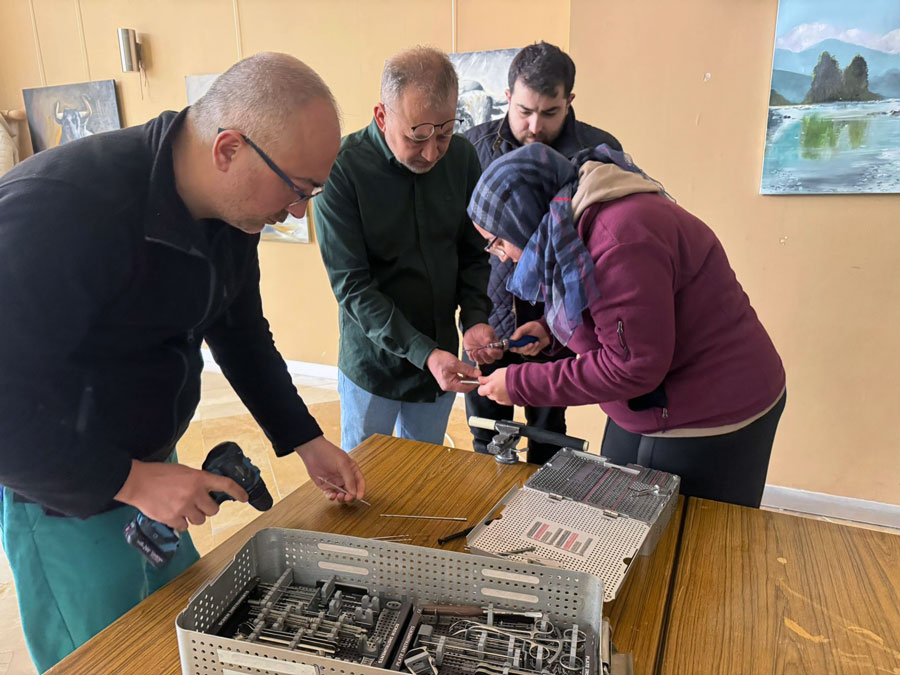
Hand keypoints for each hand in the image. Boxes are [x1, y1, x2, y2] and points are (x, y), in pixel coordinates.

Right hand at [114, 460, 248, 530]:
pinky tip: (173, 515)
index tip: (244, 497)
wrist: (136, 481)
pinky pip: (185, 527)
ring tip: (183, 509)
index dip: (238, 492)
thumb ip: (196, 480)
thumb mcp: (182, 471)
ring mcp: (183, 507)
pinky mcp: (172, 518)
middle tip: (198, 505)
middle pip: (213, 510)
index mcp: (198, 478)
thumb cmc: (157, 474)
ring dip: (194, 517)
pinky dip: (181, 523)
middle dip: (208, 508)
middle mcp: (194, 493)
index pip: (225, 484)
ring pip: (200, 521)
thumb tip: (205, 489)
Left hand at [296, 435, 365, 502]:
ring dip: (342, 498)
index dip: (361, 490)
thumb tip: (354, 492)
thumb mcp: (342, 464)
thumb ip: (349, 479)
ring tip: (339, 496)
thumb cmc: (329, 454)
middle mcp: (344, 477)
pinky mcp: (326, 486)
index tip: (359, 497)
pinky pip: (330, 495)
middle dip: (351, 496)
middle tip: (347, 498)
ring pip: (342, 495)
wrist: (312, 452)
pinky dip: (332, 497)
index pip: (359, 482)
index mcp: (351, 470)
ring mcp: (335, 482)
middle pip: (351, 491)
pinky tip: (331, 495)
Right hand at [426, 348, 479, 391]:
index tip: (480, 377)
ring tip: (472, 371)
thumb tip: (478, 374)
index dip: (474, 383)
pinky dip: (464, 377)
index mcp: (449, 384)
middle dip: (472, 381)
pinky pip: (459, 381)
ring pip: (462, 384)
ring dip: (468, 379)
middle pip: (464, 387)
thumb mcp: (455, 363)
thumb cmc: (440, 360)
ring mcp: (448, 384)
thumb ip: (467, 369)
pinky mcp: (448, 381)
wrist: (430, 356)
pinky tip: (466, 371)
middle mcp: (448, 387)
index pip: (466, 388)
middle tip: (477, 373)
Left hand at [463, 323, 502, 364]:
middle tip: (481, 351)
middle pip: (490, 360)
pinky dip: (472, 357)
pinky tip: (471, 351)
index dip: (495, 354)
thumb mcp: (486, 330)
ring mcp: (481, 356)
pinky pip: (473, 360)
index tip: (491, 350)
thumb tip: (489, 342)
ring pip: (482, 361)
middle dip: (486, 357)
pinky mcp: (474, 356)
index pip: (498, 354)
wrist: (472, 331)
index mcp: (495, 347)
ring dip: (478, 357)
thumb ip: (488, 335)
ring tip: (475, 350)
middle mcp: (489, 353)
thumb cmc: (482, 330)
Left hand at [477, 367, 511, 405]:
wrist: (523, 382)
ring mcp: (502, 401)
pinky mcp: (508, 403)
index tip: (486, 383)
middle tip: (497, 382)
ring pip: (496, 397)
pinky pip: (503, 400)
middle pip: (488, 394)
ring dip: (498, 393)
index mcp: (490, 389)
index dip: (482, 386)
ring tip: (504, 385)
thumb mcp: (496, 373)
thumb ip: (486, 378)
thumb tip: (480, 380)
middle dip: (490, 389)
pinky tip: (508, 390)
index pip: (480, 391)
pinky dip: (504, 396)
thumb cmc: (511, 376)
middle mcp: (495, 397)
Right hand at [509, 321, 550, 356]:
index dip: (512, 347)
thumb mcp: (528, 327)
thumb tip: (512, 340)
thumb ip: (519, 332)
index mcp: (518, 337)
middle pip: (518, 350)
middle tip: (531, 343)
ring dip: (532, 348)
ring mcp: (527, 347)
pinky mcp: (533, 350)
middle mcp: (521, 343)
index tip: (515, 347)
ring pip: (526, 352)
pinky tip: (538, 343)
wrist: (548, 330)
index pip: (511, 344)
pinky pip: (532, 353)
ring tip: (537, 341)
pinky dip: (536, 349)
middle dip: (525, 348)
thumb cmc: (537, 326)